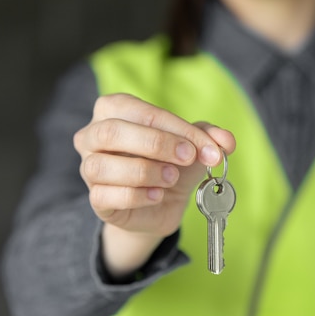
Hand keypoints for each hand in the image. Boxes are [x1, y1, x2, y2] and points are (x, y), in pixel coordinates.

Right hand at [73, 93, 235, 277]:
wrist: (161, 205)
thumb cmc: (170, 163)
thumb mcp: (192, 146)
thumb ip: (209, 137)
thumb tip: (226, 140)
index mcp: (113, 110)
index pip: (141, 112)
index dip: (177, 128)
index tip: (207, 147)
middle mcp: (92, 136)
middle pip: (111, 132)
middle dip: (156, 143)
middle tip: (187, 157)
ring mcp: (88, 169)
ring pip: (102, 166)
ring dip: (145, 172)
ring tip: (171, 178)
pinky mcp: (95, 201)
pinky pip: (104, 196)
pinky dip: (137, 195)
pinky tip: (157, 195)